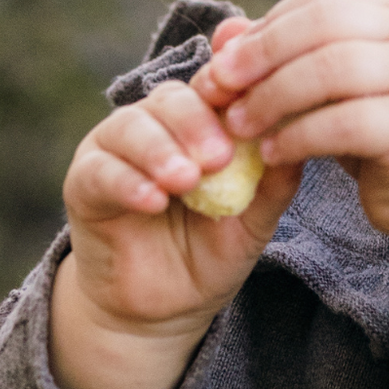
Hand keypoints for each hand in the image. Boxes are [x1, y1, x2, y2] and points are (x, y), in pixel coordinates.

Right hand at [51, 16, 301, 388]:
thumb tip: (304, 133)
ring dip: (161, 149)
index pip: (215, 83)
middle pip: (173, 97)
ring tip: (186, 181)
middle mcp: (157, 122)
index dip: (230, 79)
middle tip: (220, 156)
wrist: (164, 308)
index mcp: (201, 120)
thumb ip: (276, 178)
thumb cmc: (213, 251)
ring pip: (131, 125)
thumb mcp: (254, 217)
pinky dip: (128, 181)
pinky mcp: (84, 181)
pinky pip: (101, 170)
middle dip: (197, 121)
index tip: (253, 88)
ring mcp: (116, 147)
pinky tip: (153, 201)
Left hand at [200, 0, 388, 299]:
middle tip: (218, 88)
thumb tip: (222, 34)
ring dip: (273, 96)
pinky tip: (273, 154)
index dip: (266, 27)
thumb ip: (288, 58)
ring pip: (332, 69)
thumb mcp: (338, 90)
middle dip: (262, 54)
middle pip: (324, 23)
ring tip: (238, 126)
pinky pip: (347, 122)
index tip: (223, 63)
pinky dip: (300, 136)